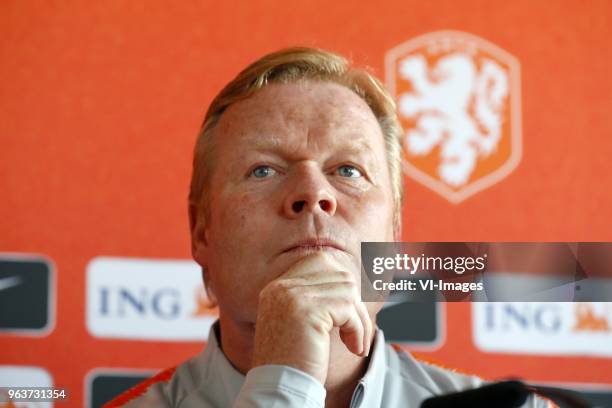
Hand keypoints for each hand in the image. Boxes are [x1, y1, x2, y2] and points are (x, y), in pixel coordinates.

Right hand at [251, 251, 372, 384]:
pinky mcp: (306, 309)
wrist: (279, 388)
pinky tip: (353, 348)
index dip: (343, 282)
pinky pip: (348, 309)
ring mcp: (292, 295)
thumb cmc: (295, 362)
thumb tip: (355, 284)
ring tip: (354, 343)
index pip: (320, 261)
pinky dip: (358, 329)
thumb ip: (318, 299)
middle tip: (356, 332)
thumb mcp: (301, 323)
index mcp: (278, 287)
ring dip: (359, 320)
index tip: (352, 311)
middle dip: (356, 304)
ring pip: (348, 290)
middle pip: (339, 274)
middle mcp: (282, 286)